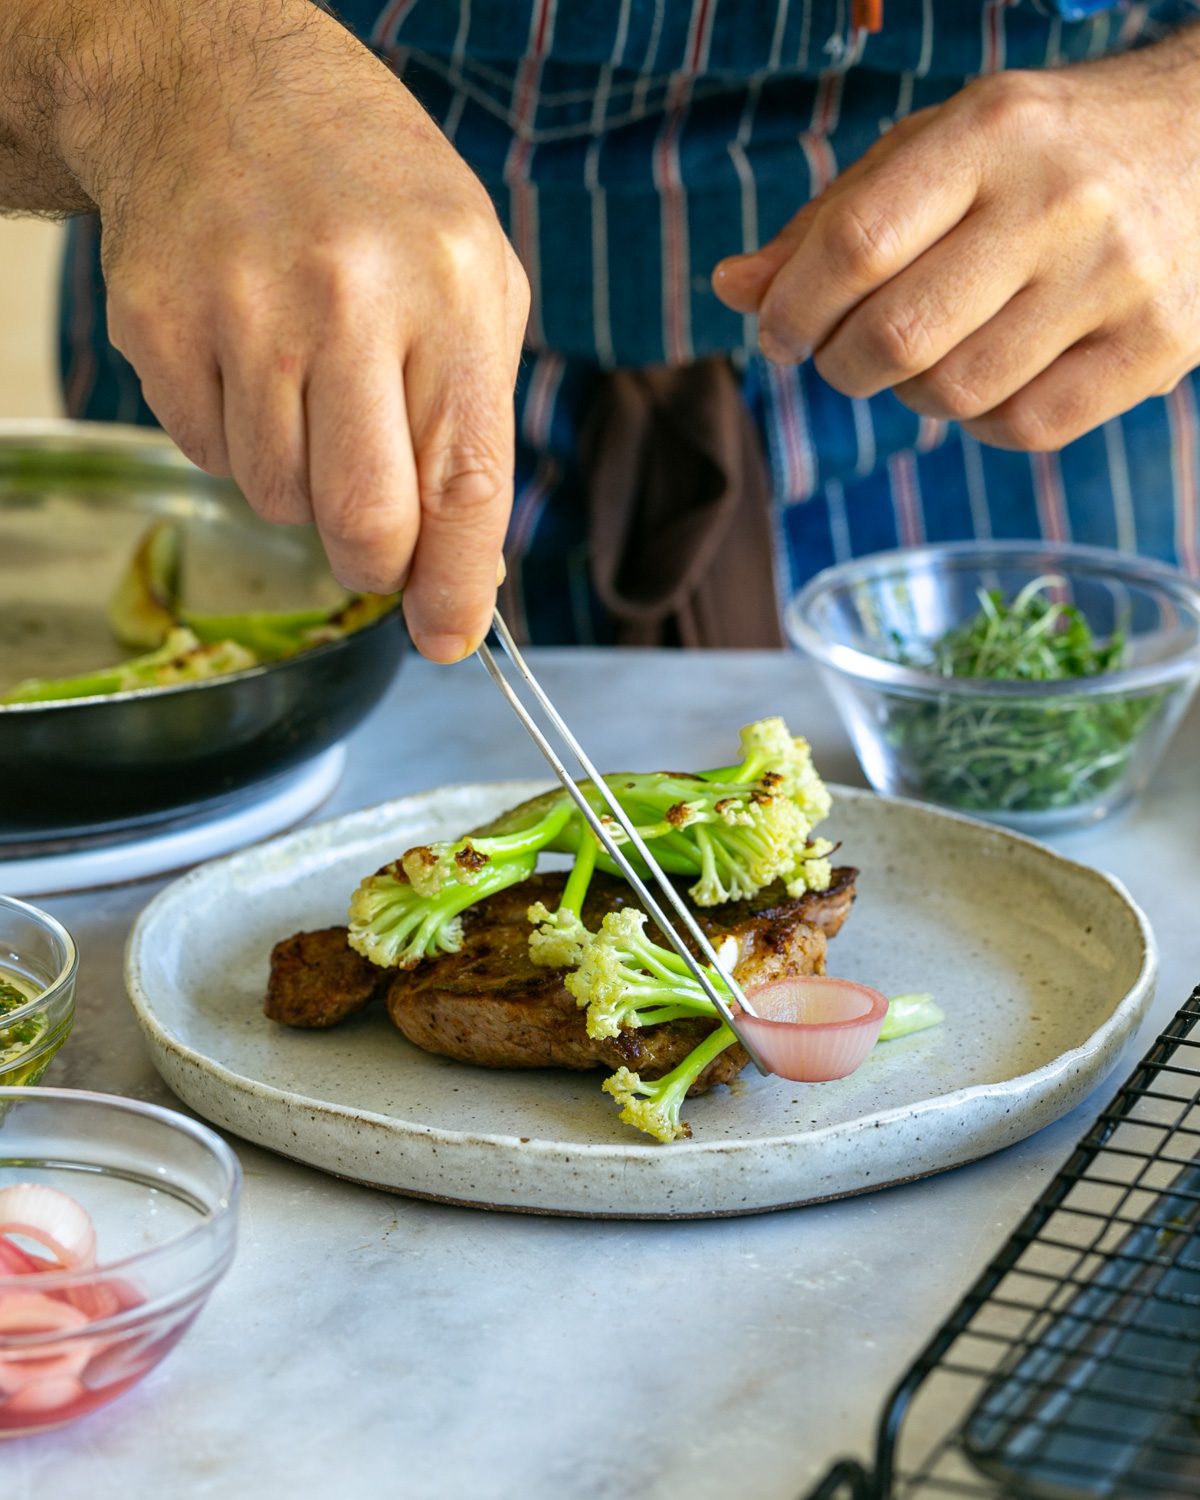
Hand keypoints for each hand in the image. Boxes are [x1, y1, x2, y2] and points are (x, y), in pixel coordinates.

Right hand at [64, 2, 527, 661]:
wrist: (220, 83)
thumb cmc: (374, 194)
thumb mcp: (472, 278)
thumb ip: (476, 424)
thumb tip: (466, 572)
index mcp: (450, 290)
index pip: (464, 484)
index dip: (457, 586)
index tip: (447, 638)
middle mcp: (346, 299)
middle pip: (363, 520)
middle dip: (377, 563)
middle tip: (379, 542)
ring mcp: (241, 309)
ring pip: (278, 499)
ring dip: (305, 487)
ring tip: (313, 394)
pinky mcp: (157, 324)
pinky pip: (208, 456)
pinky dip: (240, 442)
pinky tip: (253, 364)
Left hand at [713, 34, 1199, 451]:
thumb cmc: (1046, 152)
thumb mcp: (939, 151)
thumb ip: (833, 219)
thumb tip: (736, 289)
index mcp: (991, 132)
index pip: (855, 244)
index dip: (792, 308)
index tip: (776, 330)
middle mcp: (1059, 201)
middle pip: (896, 337)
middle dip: (841, 363)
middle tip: (844, 352)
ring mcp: (1115, 279)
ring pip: (953, 393)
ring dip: (910, 393)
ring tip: (927, 353)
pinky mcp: (1154, 348)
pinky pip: (1023, 429)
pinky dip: (981, 421)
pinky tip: (989, 378)